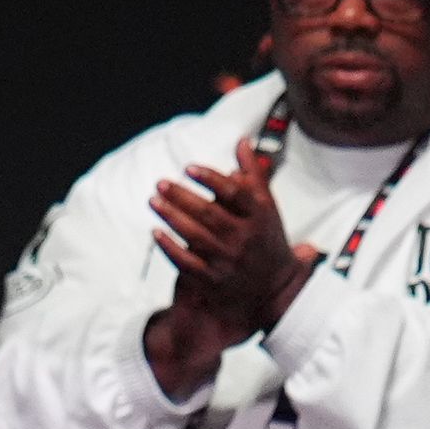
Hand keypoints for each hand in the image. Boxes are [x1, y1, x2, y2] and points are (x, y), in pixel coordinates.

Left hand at [149, 139, 314, 338]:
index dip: (212, 179)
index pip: (236, 194)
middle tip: (160, 183)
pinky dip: (170, 248)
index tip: (189, 168)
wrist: (276, 286)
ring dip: (172, 217)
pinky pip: (188, 263)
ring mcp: (228, 260)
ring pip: (196, 237)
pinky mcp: (213, 279)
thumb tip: (241, 142)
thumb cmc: (265, 237)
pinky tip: (155, 232)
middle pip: (210, 214)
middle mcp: (244, 238)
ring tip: (153, 201)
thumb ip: (253, 174)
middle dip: (182, 197)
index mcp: (259, 217)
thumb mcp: (266, 206)